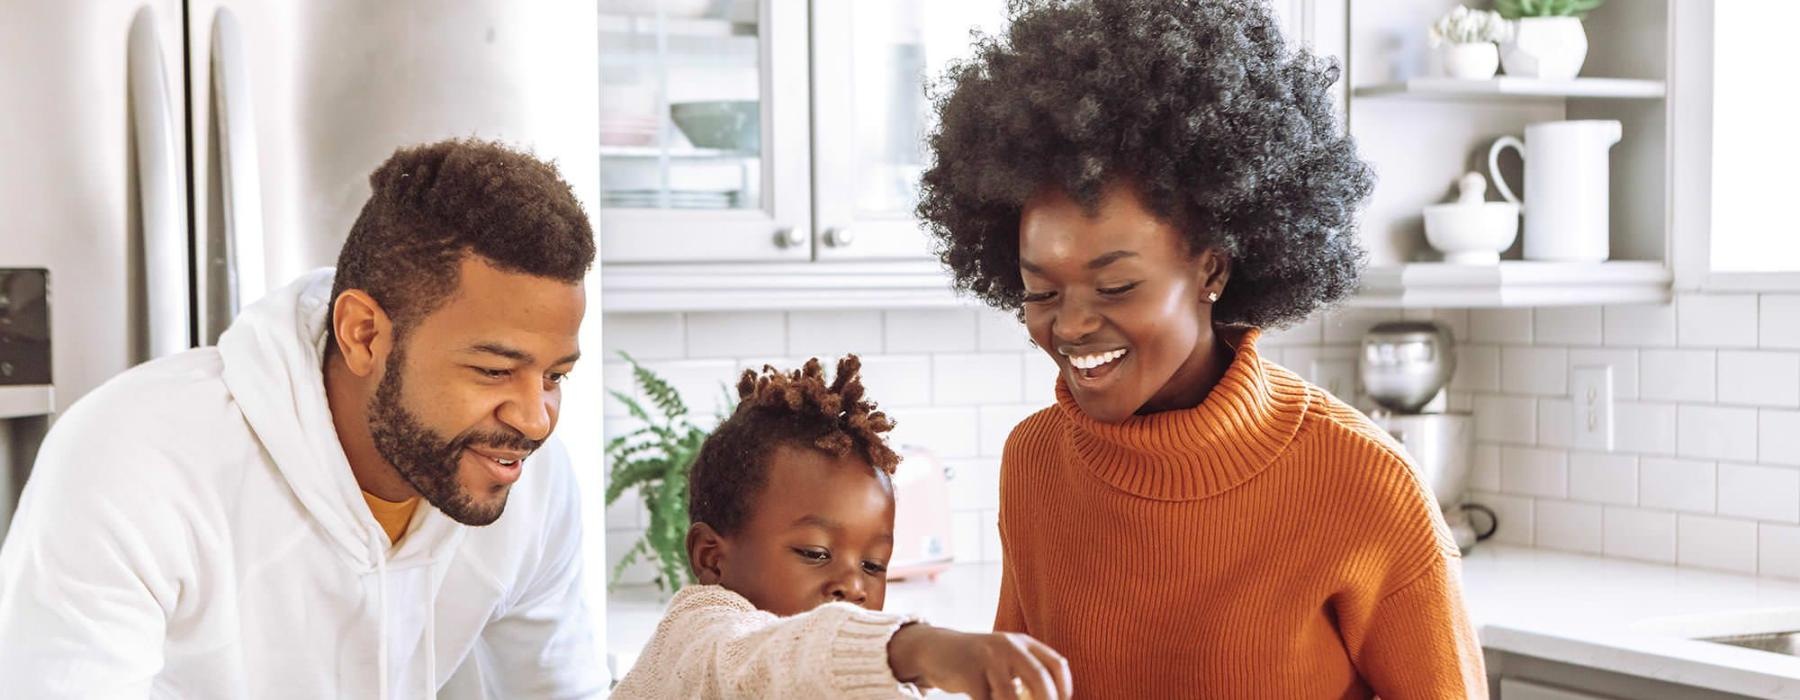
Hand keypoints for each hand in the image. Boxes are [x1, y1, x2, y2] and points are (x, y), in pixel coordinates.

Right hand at [887, 624, 1072, 699]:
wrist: (937, 650)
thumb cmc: (979, 663)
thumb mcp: (1005, 659)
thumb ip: (1026, 675)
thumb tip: (1053, 698)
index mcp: (1023, 643)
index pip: (1056, 665)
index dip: (1064, 689)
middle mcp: (1008, 646)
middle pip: (1039, 679)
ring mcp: (987, 658)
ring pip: (1010, 696)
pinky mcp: (968, 673)